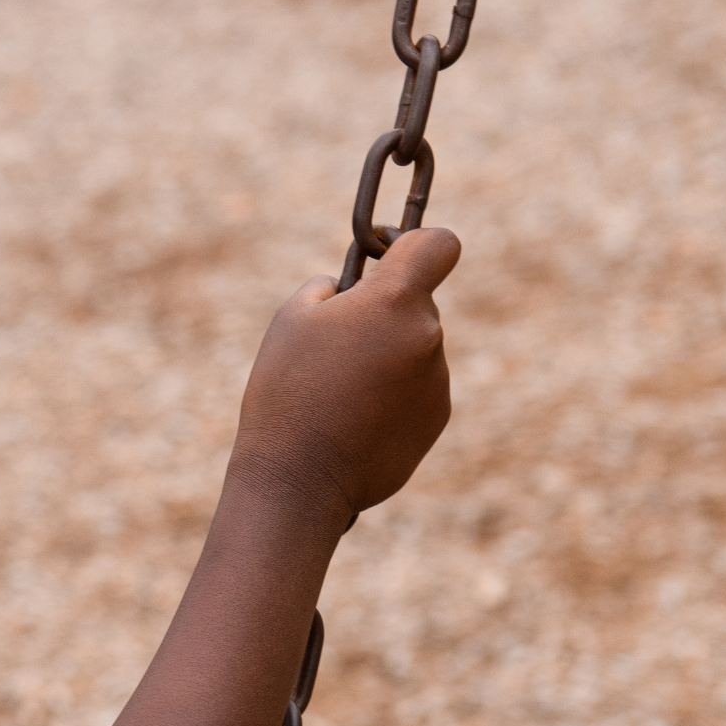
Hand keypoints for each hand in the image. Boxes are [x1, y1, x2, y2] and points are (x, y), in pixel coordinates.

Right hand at [229, 228, 457, 524]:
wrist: (298, 481)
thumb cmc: (286, 392)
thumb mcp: (292, 318)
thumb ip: (334, 287)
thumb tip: (353, 289)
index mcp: (394, 300)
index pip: (439, 245)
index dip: (419, 244)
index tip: (393, 258)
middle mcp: (427, 335)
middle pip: (417, 304)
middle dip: (384, 314)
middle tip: (336, 347)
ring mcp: (437, 380)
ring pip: (415, 348)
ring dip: (386, 358)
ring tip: (339, 393)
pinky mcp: (437, 418)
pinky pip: (417, 388)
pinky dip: (392, 396)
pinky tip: (354, 420)